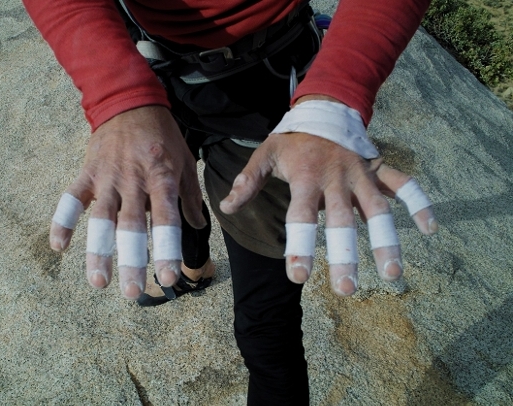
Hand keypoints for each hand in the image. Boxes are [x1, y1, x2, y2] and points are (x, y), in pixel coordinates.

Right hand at [49, 106, 205, 298]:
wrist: (131, 102)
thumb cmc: (163, 136)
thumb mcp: (185, 161)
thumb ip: (190, 195)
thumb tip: (197, 226)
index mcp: (162, 178)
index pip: (166, 220)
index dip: (167, 249)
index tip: (168, 277)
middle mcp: (134, 181)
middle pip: (132, 227)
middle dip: (131, 261)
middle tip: (133, 293)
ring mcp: (108, 177)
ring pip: (101, 219)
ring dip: (97, 251)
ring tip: (98, 281)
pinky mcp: (87, 172)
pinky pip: (71, 199)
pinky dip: (62, 220)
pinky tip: (59, 247)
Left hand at [220, 99, 436, 295]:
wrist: (324, 109)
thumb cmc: (292, 139)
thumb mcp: (265, 153)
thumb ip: (248, 180)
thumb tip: (225, 207)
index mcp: (307, 178)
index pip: (301, 216)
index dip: (299, 246)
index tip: (299, 277)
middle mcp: (336, 179)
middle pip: (343, 222)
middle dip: (346, 256)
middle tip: (347, 290)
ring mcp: (361, 175)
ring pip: (378, 210)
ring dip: (387, 240)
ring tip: (392, 273)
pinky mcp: (379, 169)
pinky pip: (405, 185)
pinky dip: (420, 203)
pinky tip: (430, 229)